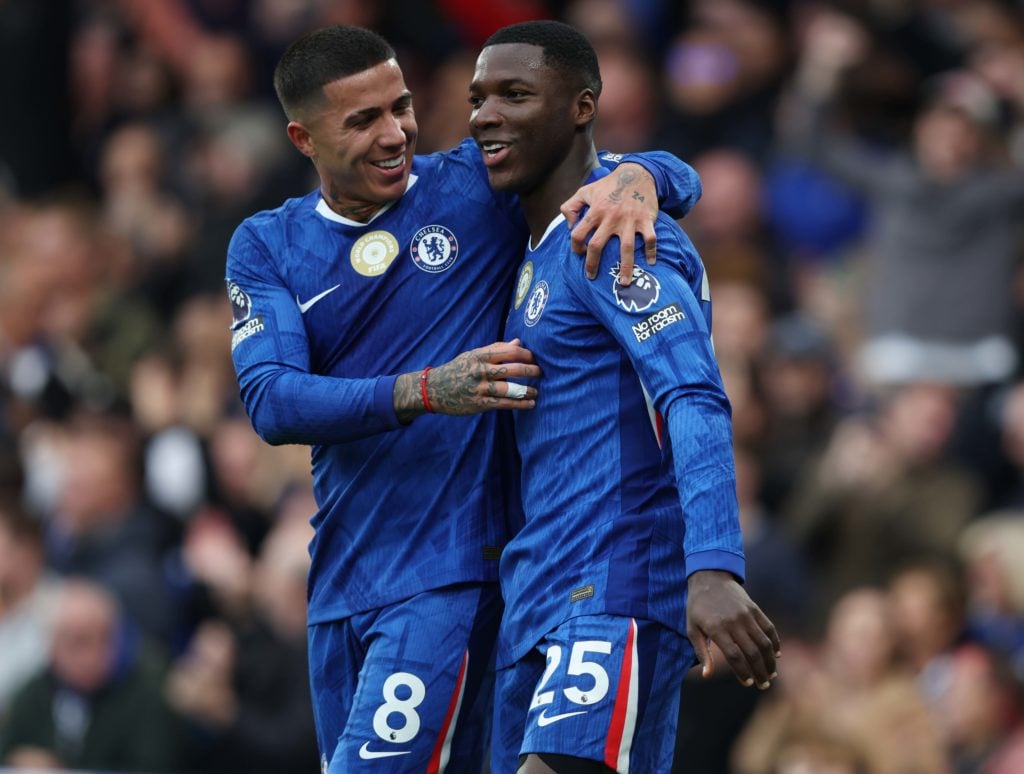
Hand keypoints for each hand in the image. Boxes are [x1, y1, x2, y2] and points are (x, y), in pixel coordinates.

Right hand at [394, 339, 540, 420]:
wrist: (433, 390)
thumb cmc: (456, 370)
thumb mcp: (472, 356)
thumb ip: (496, 349)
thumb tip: (518, 342)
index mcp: (479, 355)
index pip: (508, 351)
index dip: (525, 354)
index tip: (534, 357)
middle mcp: (480, 371)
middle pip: (512, 369)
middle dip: (530, 370)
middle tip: (541, 372)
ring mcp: (480, 388)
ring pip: (510, 389)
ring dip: (527, 391)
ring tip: (537, 391)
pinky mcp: (480, 404)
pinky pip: (504, 404)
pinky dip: (520, 404)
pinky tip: (530, 404)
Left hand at [560, 163, 657, 285]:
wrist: (636, 174)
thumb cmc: (608, 186)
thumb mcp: (585, 191)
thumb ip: (570, 207)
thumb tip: (568, 226)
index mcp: (595, 211)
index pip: (578, 233)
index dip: (575, 247)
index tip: (579, 254)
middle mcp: (611, 218)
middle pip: (597, 245)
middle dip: (592, 264)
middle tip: (592, 277)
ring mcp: (630, 220)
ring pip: (626, 248)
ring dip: (625, 267)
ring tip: (624, 283)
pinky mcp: (646, 220)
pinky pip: (651, 239)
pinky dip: (652, 252)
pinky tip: (651, 263)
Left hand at [687, 570, 779, 689]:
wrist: (709, 578)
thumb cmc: (698, 607)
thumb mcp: (692, 629)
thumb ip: (702, 652)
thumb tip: (706, 675)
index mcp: (717, 629)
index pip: (734, 656)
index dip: (743, 672)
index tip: (748, 683)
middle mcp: (734, 622)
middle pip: (752, 653)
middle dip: (760, 672)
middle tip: (764, 685)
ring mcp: (746, 615)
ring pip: (764, 643)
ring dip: (770, 661)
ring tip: (771, 674)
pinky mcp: (755, 609)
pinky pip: (769, 628)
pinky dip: (775, 642)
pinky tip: (776, 654)